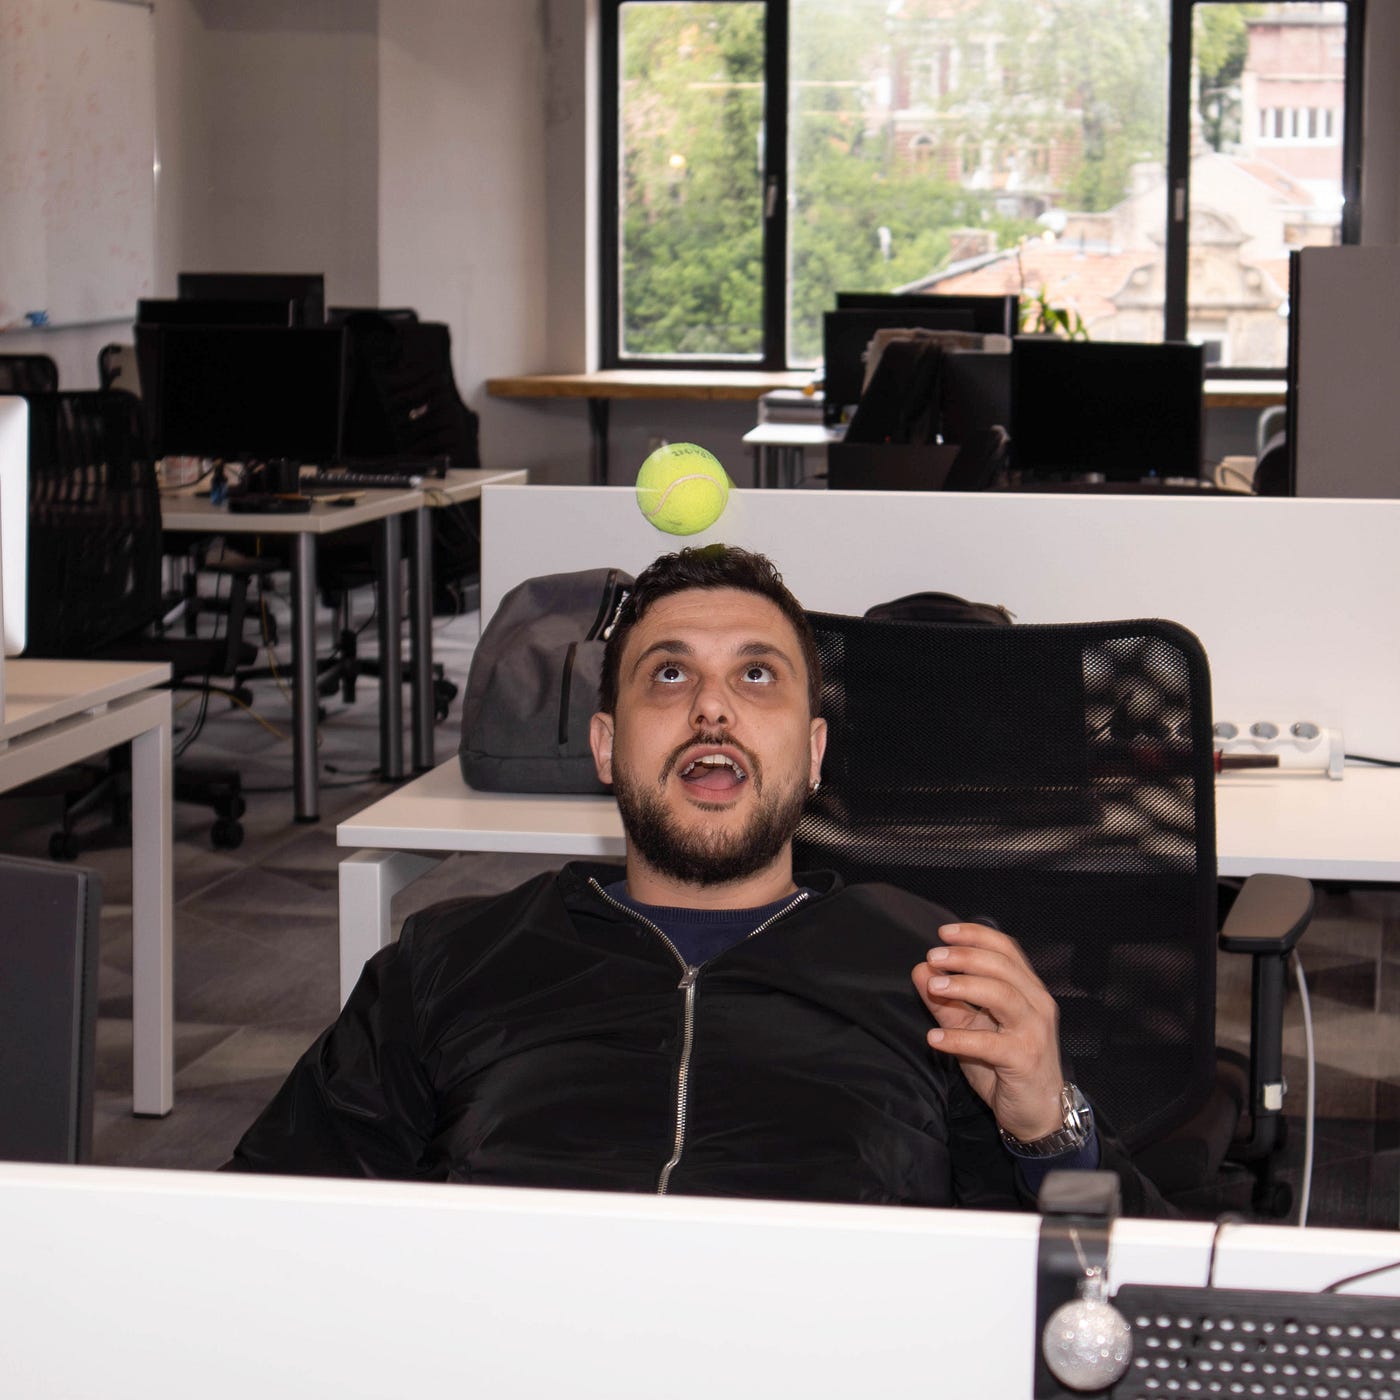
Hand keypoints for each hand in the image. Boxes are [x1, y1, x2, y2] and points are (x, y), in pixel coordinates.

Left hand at [910, 921, 1065, 1142]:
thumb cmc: (1006, 1065)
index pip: (1006, 949)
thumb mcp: (972, 1028)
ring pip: (1001, 995)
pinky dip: (959, 1038)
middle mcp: (1036, 1004)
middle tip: (933, 956)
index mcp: (1027, 989)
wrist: (1038, 1112)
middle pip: (1002, 966)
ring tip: (933, 987)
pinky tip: (934, 1039)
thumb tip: (921, 970)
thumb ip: (947, 1001)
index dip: (976, 935)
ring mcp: (1033, 1031)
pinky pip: (990, 1043)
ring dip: (964, 987)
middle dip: (964, 957)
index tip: (944, 933)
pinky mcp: (1025, 1059)